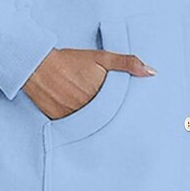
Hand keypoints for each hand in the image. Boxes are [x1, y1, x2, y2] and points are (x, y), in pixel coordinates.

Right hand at [21, 48, 156, 119]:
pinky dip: (83, 128)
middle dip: (116, 124)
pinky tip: (88, 127)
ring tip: (108, 130)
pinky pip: (77, 129)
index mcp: (102, 94)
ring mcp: (74, 116)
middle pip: (109, 122)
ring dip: (100, 127)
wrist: (38, 66)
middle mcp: (89, 108)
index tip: (138, 122)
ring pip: (94, 127)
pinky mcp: (61, 121)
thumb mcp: (101, 58)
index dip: (129, 116)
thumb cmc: (70, 61)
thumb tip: (151, 72)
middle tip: (128, 133)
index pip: (122, 112)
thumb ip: (127, 64)